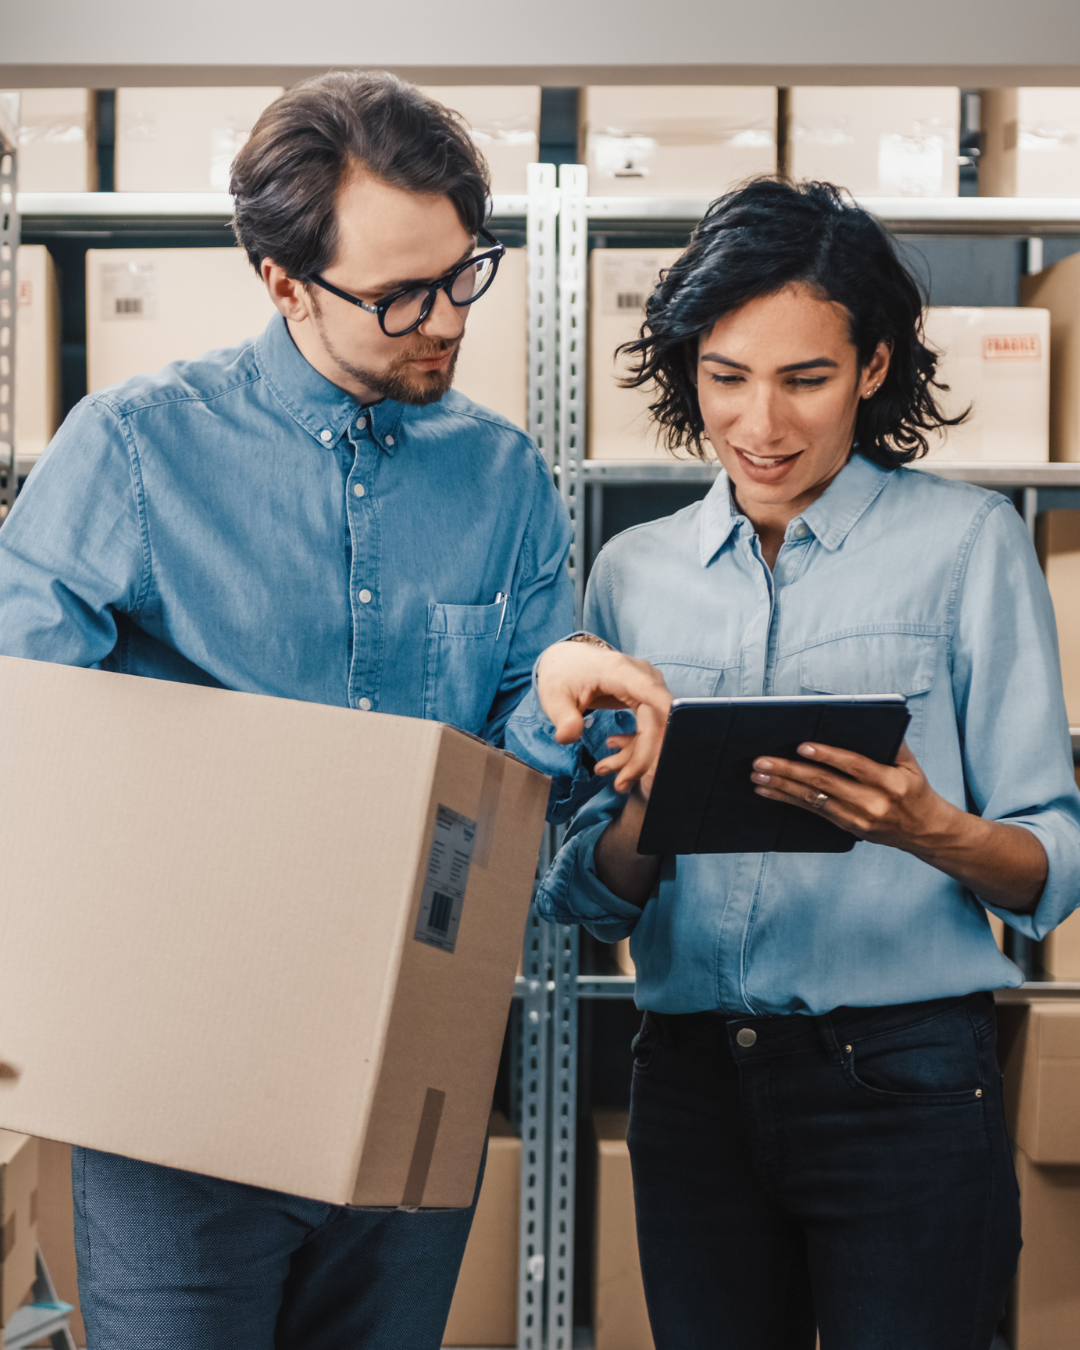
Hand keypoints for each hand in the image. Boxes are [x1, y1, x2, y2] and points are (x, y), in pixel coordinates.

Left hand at [536, 640, 671, 793]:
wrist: (567, 661)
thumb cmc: (562, 675)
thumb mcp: (554, 698)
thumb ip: (563, 718)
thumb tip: (567, 738)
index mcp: (620, 671)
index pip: (651, 693)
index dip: (667, 717)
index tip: (672, 745)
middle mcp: (642, 676)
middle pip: (657, 721)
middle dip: (642, 758)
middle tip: (620, 785)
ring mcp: (648, 686)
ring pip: (657, 728)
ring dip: (637, 756)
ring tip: (606, 771)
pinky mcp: (647, 698)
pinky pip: (652, 726)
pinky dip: (637, 746)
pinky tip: (614, 749)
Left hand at [750, 739, 1048, 911]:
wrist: (928, 831)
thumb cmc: (916, 789)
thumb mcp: (910, 764)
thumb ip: (889, 743)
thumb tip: (860, 718)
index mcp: (892, 782)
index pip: (854, 766)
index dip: (827, 755)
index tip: (801, 746)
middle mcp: (875, 803)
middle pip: (825, 784)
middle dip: (789, 771)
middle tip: (762, 762)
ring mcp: (860, 819)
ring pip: (814, 800)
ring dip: (782, 787)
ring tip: (758, 776)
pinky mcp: (849, 829)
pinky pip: (814, 812)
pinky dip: (788, 800)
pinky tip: (769, 792)